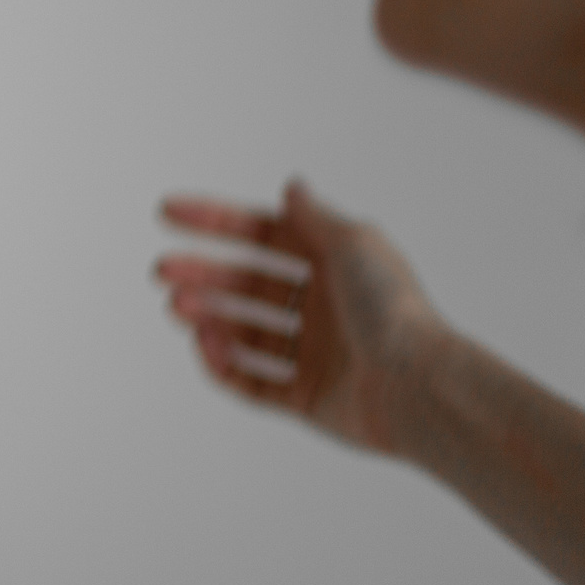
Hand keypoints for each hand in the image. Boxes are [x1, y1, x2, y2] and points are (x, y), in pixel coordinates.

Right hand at [156, 179, 445, 454]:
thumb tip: (293, 186)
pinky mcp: (308, 398)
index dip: (216, 222)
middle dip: (202, 274)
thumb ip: (314, 216)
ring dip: (206, 317)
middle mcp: (322, 308)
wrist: (421, 389)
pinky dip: (224, 367)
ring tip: (179, 309)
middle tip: (163, 271)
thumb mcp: (353, 244)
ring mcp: (314, 354)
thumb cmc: (395, 312)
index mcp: (333, 266)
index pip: (263, 234)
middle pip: (246, 284)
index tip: (169, 214)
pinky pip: (254, 383)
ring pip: (243, 332)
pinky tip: (206, 348)